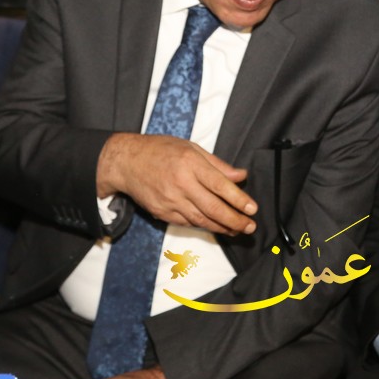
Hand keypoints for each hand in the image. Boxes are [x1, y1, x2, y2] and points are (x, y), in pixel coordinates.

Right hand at [96, 133, 256, 235]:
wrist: (126, 162)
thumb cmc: (160, 150)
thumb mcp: (190, 148)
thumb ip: (217, 164)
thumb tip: (240, 176)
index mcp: (190, 163)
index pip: (220, 185)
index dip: (239, 199)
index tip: (252, 208)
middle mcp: (181, 184)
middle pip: (213, 208)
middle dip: (235, 220)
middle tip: (250, 227)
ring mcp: (170, 201)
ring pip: (201, 220)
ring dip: (222, 228)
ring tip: (237, 230)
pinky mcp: (162, 213)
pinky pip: (187, 223)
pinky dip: (203, 226)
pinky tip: (215, 226)